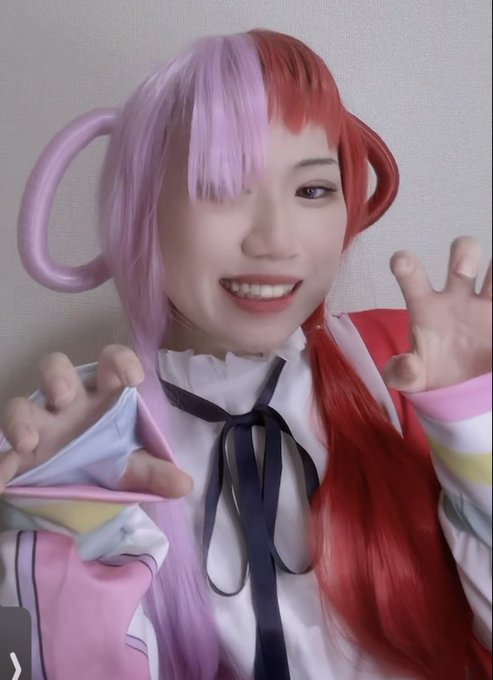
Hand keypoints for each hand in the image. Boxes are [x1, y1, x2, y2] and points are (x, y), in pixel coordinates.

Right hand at [0, 345, 191, 496]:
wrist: (80, 488)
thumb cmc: (110, 460)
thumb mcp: (132, 468)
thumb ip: (155, 472)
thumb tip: (184, 484)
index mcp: (102, 395)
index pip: (110, 362)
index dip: (119, 361)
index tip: (132, 378)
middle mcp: (67, 401)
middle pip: (55, 368)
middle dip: (57, 376)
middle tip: (64, 397)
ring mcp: (39, 423)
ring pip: (20, 404)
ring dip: (20, 419)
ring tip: (29, 442)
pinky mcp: (17, 450)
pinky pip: (1, 450)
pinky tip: (2, 477)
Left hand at [383, 236, 491, 391]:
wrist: (463, 394)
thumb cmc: (432, 376)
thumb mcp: (411, 379)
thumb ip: (401, 373)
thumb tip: (407, 364)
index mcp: (426, 306)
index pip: (411, 276)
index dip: (404, 264)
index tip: (401, 261)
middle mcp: (457, 296)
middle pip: (463, 254)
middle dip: (465, 254)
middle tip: (463, 272)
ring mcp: (486, 305)